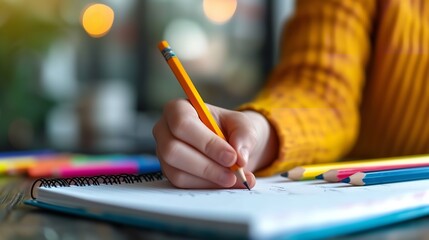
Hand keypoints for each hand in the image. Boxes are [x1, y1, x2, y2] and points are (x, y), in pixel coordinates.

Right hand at [152, 99, 277, 188]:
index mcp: (178, 109)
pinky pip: (184, 184)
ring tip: (235, 179)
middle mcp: (164, 130)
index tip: (232, 156)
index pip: (182, 123)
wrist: (231, 145)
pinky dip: (208, 186)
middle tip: (234, 173)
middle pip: (173, 150)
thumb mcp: (243, 125)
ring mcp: (164, 153)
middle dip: (207, 166)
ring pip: (178, 172)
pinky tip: (227, 183)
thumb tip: (239, 156)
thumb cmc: (232, 128)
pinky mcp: (170, 173)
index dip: (206, 142)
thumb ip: (244, 136)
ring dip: (209, 179)